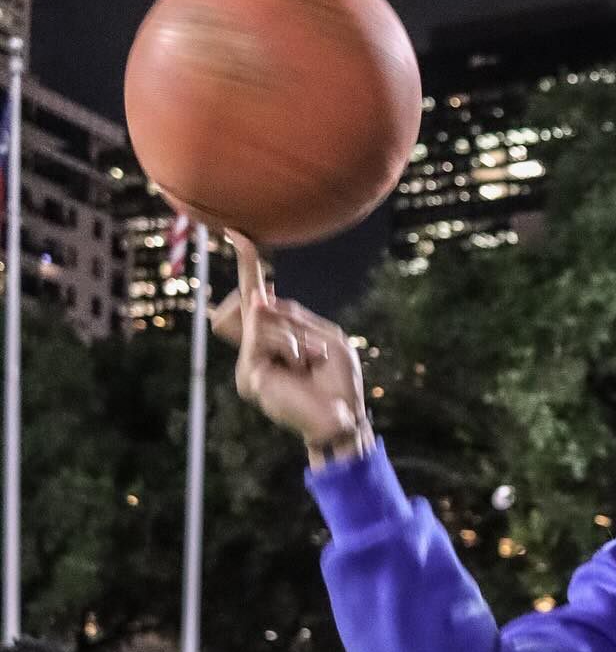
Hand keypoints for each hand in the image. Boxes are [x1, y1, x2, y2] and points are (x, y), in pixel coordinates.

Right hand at [218, 231, 366, 449]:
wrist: (342, 417)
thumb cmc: (339, 383)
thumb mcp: (326, 339)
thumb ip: (295, 318)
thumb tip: (257, 300)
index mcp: (277, 335)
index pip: (255, 295)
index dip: (248, 265)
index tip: (238, 233)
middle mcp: (257, 346)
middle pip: (250, 301)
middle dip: (282, 316)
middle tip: (309, 350)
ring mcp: (250, 362)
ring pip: (258, 317)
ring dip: (294, 335)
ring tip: (310, 361)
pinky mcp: (249, 374)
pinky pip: (262, 335)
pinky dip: (290, 344)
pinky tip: (301, 363)